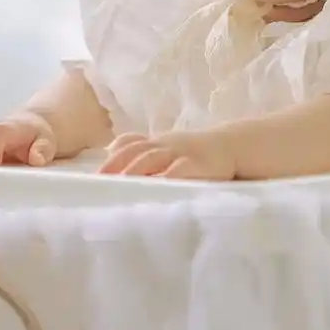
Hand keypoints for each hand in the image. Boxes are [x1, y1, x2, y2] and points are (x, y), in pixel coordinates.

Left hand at [97, 129, 237, 180]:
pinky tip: (159, 186)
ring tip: (122, 185)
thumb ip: (142, 150)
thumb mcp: (166, 147)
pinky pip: (182, 170)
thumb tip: (112, 152)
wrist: (232, 146)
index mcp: (156, 142)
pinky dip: (169, 177)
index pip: (129, 146)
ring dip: (136, 171)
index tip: (96, 175)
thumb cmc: (194, 151)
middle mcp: (166, 145)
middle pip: (137, 152)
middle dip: (118, 166)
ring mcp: (182, 153)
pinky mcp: (200, 164)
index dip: (113, 159)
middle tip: (102, 183)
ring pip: (155, 159)